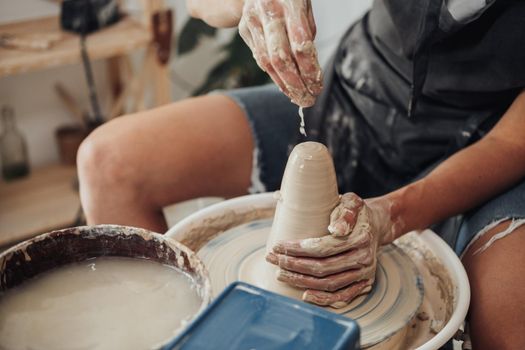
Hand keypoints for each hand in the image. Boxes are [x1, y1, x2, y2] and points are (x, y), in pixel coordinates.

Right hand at [238, 0, 322, 105]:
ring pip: (267, 62)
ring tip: (299, 98)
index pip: (300, 45)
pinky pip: (260, 58)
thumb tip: (310, 69)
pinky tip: (286, 86)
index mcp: (290, 3)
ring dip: (284, 85)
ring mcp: (252, 21)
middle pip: (280, 58)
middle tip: (308, 99)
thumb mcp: (305, 6)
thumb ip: (307, 33)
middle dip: (296, 84)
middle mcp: (267, 11)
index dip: (309, 70)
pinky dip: (274, 75)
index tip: (318, 85)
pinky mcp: (243, 29)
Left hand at [266, 193, 396, 307]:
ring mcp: (364, 273)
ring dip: (301, 281)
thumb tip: (336, 229)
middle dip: (293, 265)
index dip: (298, 249)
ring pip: (328, 283)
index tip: (278, 246)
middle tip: (272, 259)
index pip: (323, 248)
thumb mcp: (352, 202)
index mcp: (360, 237)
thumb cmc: (358, 211)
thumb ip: (345, 213)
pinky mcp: (363, 283)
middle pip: (322, 268)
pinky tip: (304, 294)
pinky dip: (323, 298)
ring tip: (280, 274)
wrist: (378, 224)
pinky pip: (342, 296)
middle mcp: (364, 258)